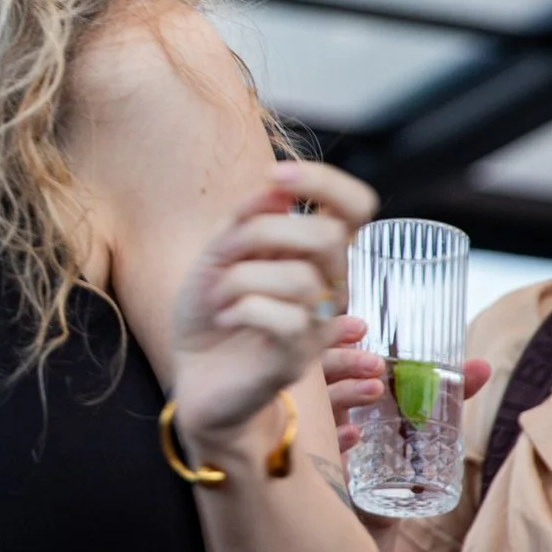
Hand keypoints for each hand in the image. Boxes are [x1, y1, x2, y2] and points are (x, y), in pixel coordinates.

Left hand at [169, 161, 374, 450]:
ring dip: (240, 278)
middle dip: (263, 234)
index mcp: (315, 256)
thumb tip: (275, 188)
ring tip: (219, 297)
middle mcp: (329, 288)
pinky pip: (286, 318)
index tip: (274, 174)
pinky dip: (242, 308)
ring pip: (300, 278)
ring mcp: (318, 326)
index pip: (356, 206)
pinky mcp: (297, 360)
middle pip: (328, 236)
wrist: (194, 376)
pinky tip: (224, 318)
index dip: (324, 181)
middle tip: (225, 255)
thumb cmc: (211, 312)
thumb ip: (246, 221)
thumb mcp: (218, 256)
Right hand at [321, 315, 492, 451]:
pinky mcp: (322, 462)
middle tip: (377, 364)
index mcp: (341, 382)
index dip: (337, 332)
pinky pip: (319, 445)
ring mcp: (317, 431)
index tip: (362, 327)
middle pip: (318, 370)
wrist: (377, 503)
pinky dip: (337, 436)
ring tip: (374, 389)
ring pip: (317, 402)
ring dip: (345, 390)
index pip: (328, 348)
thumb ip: (447, 392)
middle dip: (345, 359)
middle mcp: (322, 402)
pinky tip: (354, 434)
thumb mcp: (420, 414)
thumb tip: (483, 367)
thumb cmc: (393, 450)